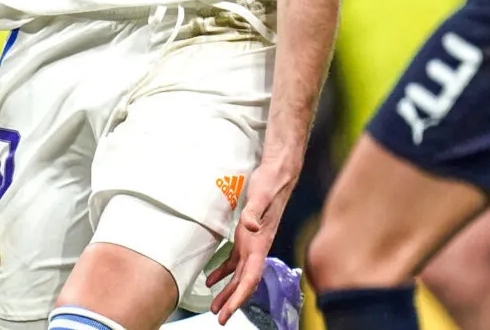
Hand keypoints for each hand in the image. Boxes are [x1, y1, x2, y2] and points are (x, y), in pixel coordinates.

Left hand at [206, 161, 296, 323]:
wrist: (277, 173)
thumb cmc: (270, 184)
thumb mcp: (260, 196)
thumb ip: (254, 212)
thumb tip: (250, 226)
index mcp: (260, 243)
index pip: (251, 277)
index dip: (241, 296)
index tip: (230, 312)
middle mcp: (257, 247)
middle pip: (245, 282)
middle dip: (233, 301)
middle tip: (220, 318)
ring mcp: (252, 243)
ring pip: (239, 274)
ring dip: (228, 291)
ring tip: (215, 306)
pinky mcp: (246, 235)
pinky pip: (235, 260)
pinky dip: (223, 272)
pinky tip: (213, 279)